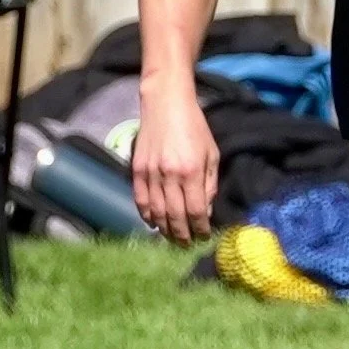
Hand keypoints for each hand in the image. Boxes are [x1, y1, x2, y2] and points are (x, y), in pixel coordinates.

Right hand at [132, 76, 218, 244]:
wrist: (166, 104)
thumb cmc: (194, 127)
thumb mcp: (212, 154)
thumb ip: (209, 185)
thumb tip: (205, 212)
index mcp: (192, 171)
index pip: (196, 211)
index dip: (200, 229)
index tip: (203, 237)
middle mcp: (170, 175)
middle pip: (175, 216)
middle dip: (182, 235)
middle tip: (186, 244)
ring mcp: (151, 173)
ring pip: (156, 212)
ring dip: (164, 229)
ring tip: (172, 238)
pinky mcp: (137, 169)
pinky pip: (140, 200)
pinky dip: (146, 215)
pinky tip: (153, 223)